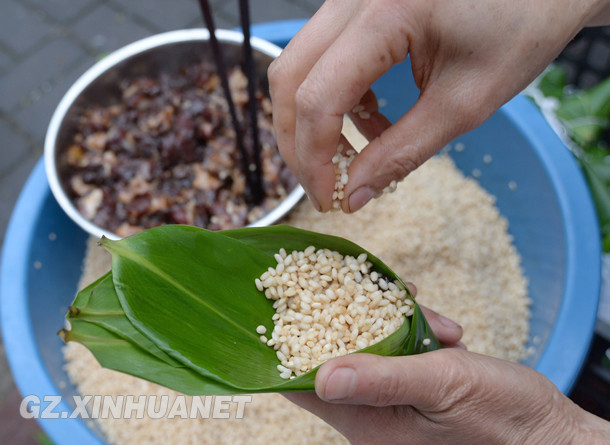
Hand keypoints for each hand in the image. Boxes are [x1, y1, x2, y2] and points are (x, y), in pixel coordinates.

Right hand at [268, 0, 608, 211]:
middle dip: (299, 142)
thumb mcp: (465, 103)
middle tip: (324, 185)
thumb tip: (355, 195)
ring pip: (299, 65)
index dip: (314, 158)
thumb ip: (402, 152)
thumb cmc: (521, 29)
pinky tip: (371, 120)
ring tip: (358, 154)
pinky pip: (324, 55)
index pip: (317, 97)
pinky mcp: (359, 5)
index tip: (328, 199)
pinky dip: (334, 97)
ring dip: (315, 119)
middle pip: (289, 77)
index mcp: (384, 13)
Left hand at [284, 303, 609, 443]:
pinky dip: (418, 329)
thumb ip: (383, 379)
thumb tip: (322, 375)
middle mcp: (372, 410)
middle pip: (335, 353)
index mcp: (367, 422)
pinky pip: (399, 346)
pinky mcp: (414, 382)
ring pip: (371, 343)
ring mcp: (393, 395)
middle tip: (368, 287)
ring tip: (437, 324)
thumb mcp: (441, 388)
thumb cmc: (500, 419)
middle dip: (348, 316)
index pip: (304, 385)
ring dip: (395, 320)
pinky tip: (447, 331)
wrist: (545, 431)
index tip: (279, 308)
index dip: (286, 349)